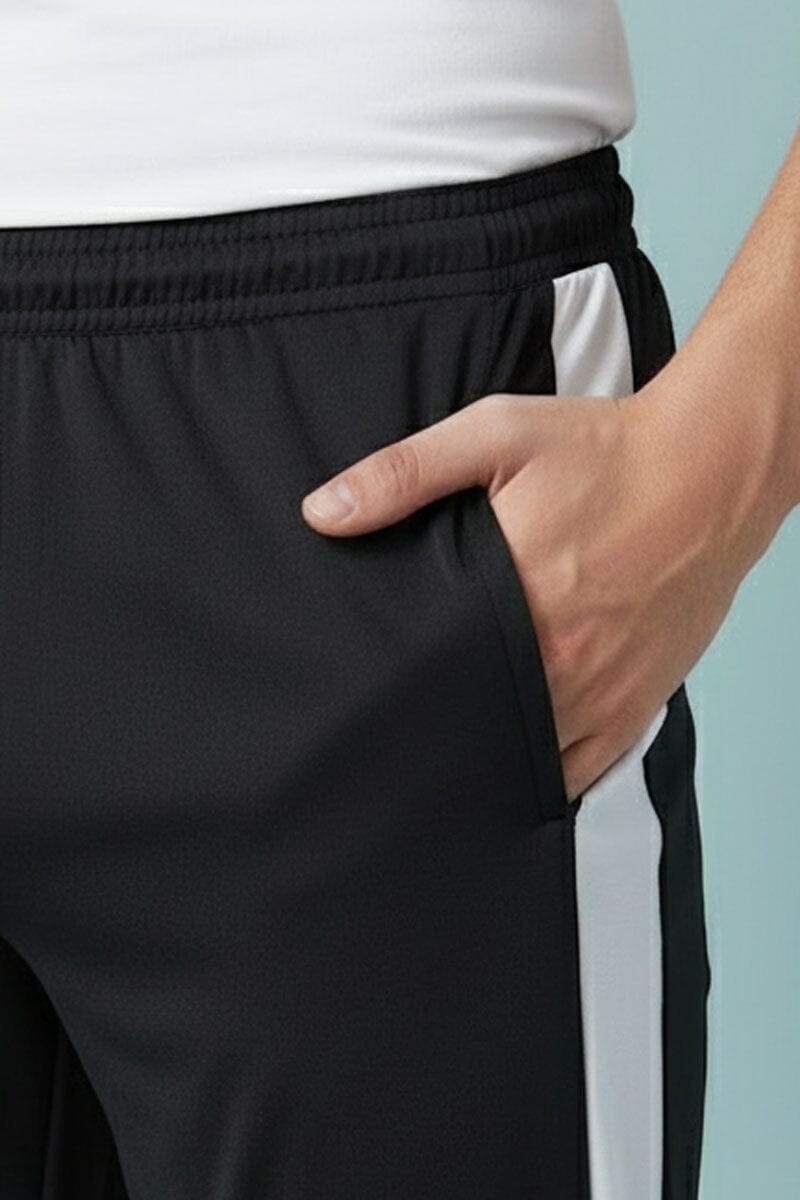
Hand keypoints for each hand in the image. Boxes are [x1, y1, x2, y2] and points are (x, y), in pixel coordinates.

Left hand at [300, 384, 745, 801]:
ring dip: (483, 757)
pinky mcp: (637, 705)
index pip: (429, 681)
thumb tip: (322, 510)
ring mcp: (604, 693)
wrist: (712, 469)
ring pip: (522, 758)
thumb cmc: (606, 452)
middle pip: (472, 727)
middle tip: (393, 734)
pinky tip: (506, 769)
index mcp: (518, 603)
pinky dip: (542, 774)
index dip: (392, 700)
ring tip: (441, 753)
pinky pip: (580, 769)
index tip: (363, 703)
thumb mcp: (496, 436)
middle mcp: (562, 664)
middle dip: (432, 732)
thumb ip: (403, 473)